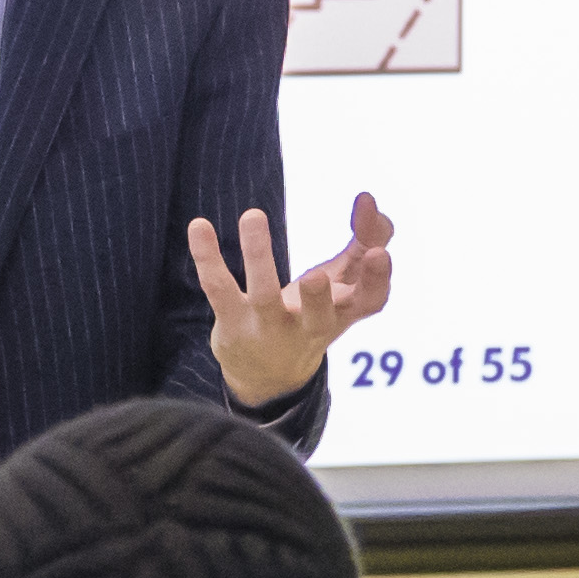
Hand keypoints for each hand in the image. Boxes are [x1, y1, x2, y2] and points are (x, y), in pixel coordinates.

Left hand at [193, 193, 394, 408]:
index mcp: (344, 315)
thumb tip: (369, 200)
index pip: (369, 302)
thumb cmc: (313, 316)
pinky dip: (208, 258)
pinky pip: (220, 290)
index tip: (379, 251)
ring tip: (252, 215)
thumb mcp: (343, 284)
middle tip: (315, 276)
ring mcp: (269, 328)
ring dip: (258, 257)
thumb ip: (363, 241)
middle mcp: (309, 327)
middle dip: (318, 298)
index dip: (377, 279)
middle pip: (319, 317)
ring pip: (264, 297)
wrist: (269, 377)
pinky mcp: (233, 325)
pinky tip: (199, 226)